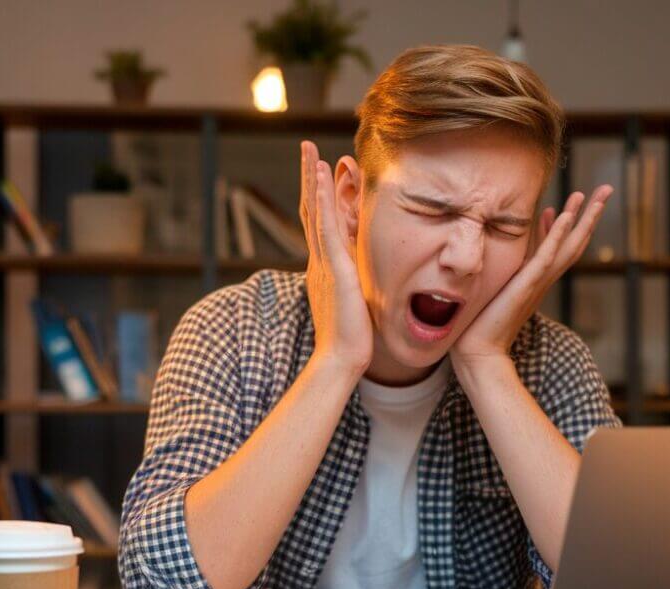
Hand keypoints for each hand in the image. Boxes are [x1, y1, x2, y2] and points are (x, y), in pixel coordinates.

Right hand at [298, 140, 373, 377]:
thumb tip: (363, 277)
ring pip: (315, 211)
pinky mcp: (334, 266)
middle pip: (311, 210)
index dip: (318, 196)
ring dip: (312, 178)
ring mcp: (324, 261)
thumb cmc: (352, 339)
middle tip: (306, 147)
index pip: (320, 224)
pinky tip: (321, 175)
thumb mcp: (355, 301)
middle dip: (309, 177)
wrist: (341, 359)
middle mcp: (319, 260)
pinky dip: (322, 198)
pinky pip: (325, 225)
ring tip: (309, 149)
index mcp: (325, 268)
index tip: (319, 170)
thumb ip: (356, 284)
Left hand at [450, 185, 613, 374]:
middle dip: (591, 214)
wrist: (479, 352)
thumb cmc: (483, 324)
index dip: (570, 223)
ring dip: (584, 219)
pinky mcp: (527, 284)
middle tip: (606, 189)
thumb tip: (507, 258)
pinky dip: (558, 235)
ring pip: (569, 245)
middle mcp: (544, 279)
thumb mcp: (498, 289)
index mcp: (538, 279)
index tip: (576, 201)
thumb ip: (507, 272)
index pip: (561, 246)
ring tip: (596, 195)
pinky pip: (546, 255)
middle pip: (575, 242)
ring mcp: (538, 281)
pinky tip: (566, 216)